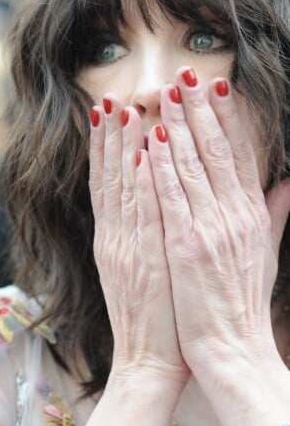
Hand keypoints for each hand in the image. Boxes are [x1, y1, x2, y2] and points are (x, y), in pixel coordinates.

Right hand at [89, 95, 187, 383]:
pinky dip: (142, 186)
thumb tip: (149, 201)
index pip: (105, 183)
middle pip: (108, 178)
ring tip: (124, 112)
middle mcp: (114, 238)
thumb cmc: (152, 315)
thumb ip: (143, 232)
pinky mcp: (144, 264)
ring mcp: (126, 249)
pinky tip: (145, 157)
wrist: (148, 362)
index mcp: (114, 238)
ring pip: (122, 189)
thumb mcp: (142, 269)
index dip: (104, 147)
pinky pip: (143, 217)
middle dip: (109, 137)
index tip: (106, 114)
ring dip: (122, 149)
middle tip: (109, 99)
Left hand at [148, 67, 281, 370]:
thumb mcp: (265, 252)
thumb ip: (276, 213)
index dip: (229, 118)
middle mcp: (233, 215)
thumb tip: (287, 180)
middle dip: (201, 110)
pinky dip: (160, 166)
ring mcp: (208, 229)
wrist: (232, 350)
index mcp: (251, 214)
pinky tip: (149, 141)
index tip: (219, 86)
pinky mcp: (184, 245)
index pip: (240, 155)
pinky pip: (170, 197)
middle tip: (188, 75)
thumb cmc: (241, 299)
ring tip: (166, 94)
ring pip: (190, 166)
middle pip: (215, 152)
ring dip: (176, 127)